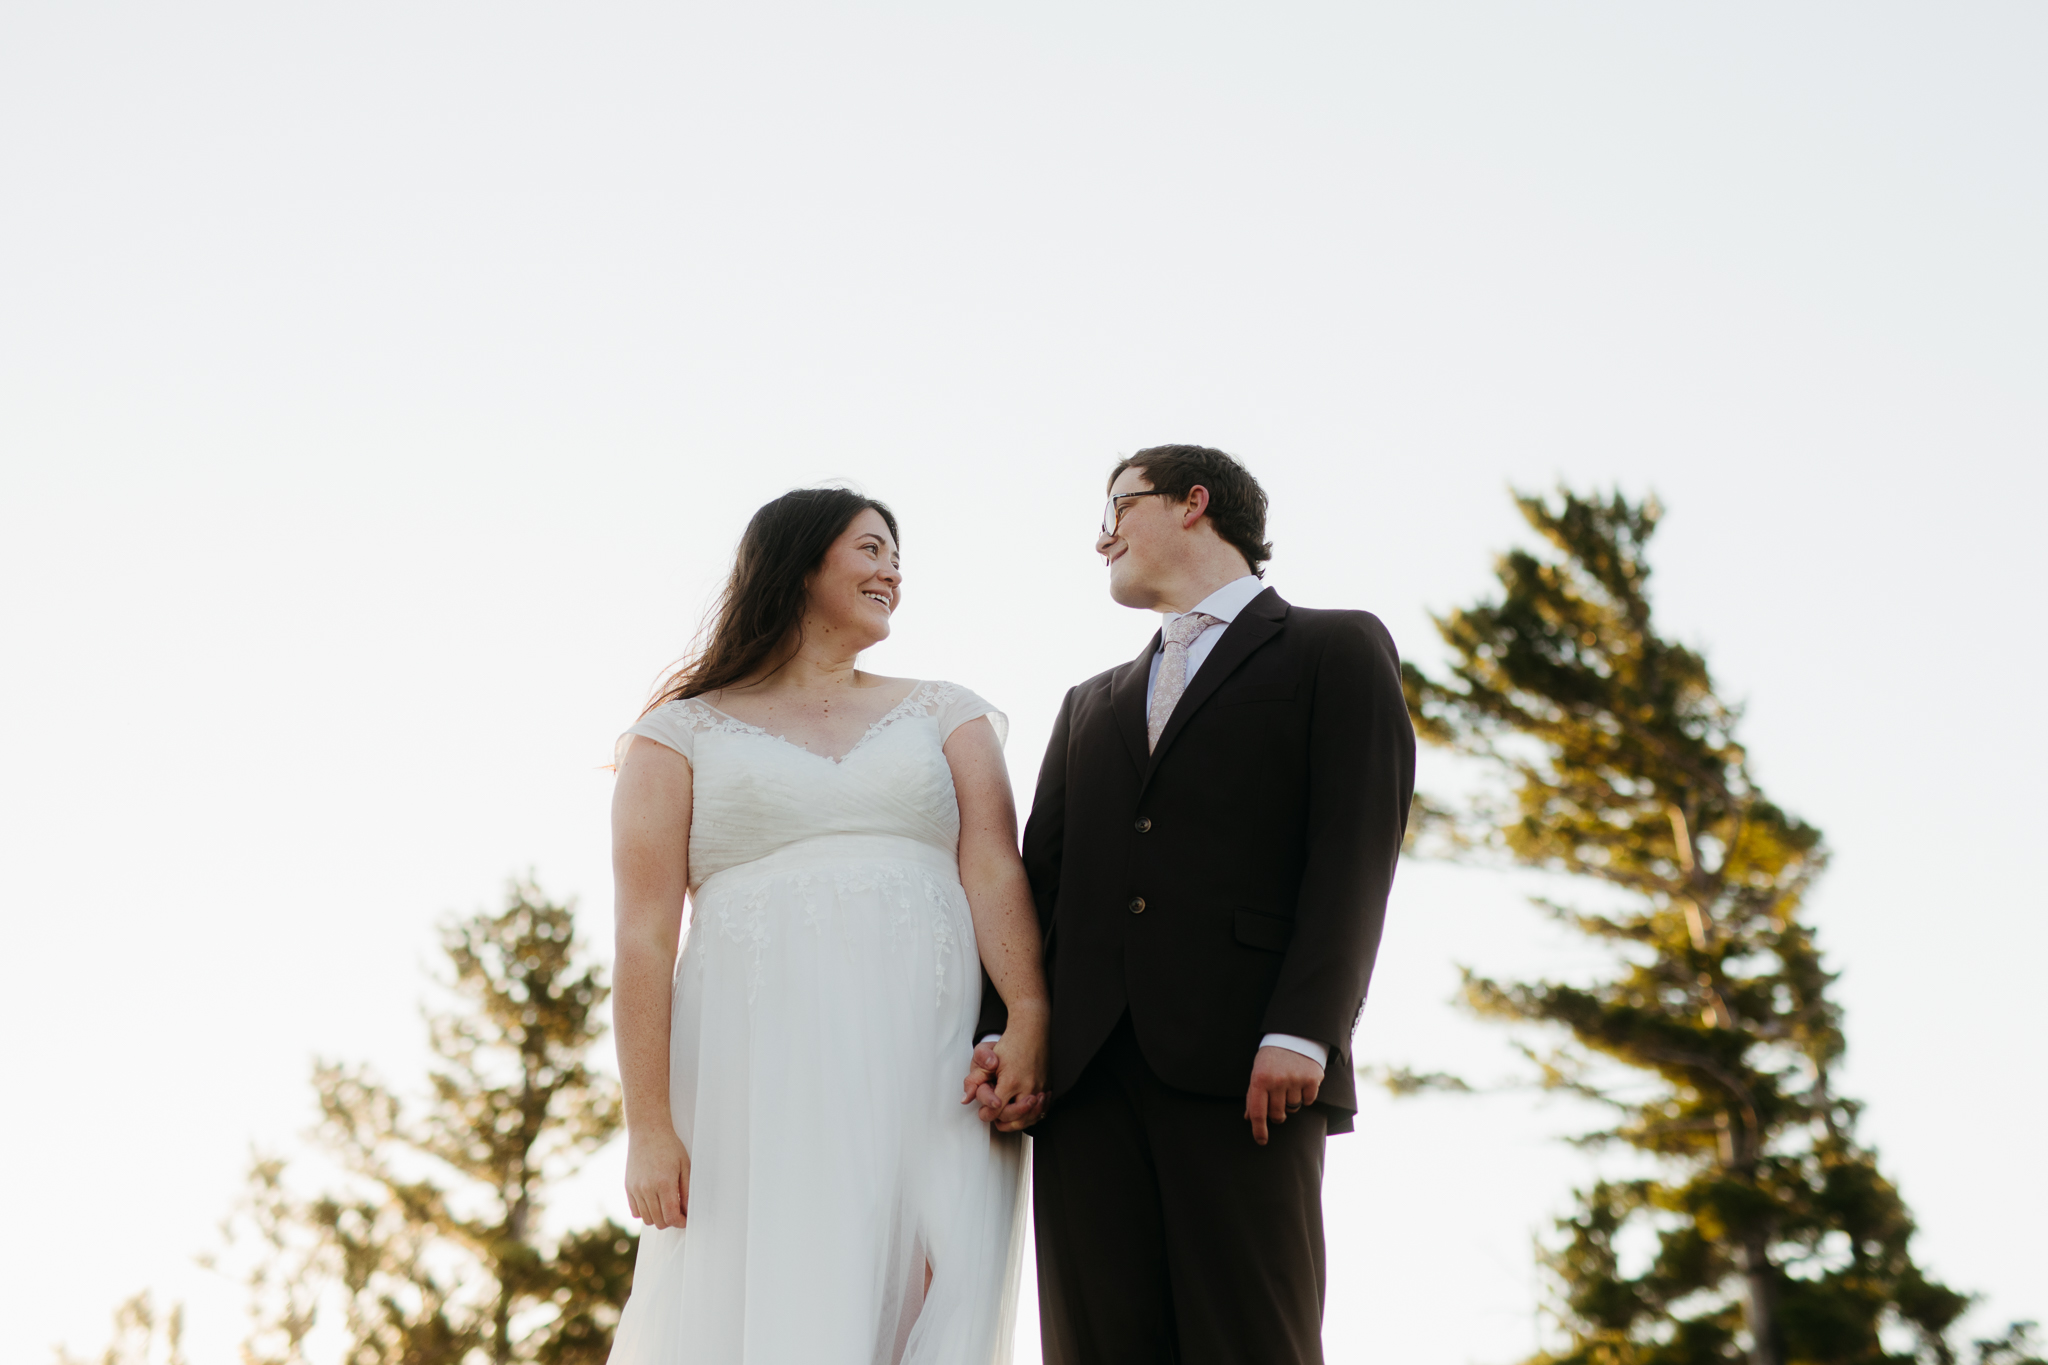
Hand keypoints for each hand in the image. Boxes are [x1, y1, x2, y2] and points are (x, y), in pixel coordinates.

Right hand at [624, 1125, 690, 1228]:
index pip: (671, 1217)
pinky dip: (645, 1212)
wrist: (648, 1131)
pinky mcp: (628, 1188)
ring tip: (666, 1206)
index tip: (685, 1219)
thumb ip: (687, 1192)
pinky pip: (635, 1212)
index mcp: (664, 1183)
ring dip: (658, 1218)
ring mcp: (636, 1189)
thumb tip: (687, 1212)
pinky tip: (654, 1202)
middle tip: (678, 1212)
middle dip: (671, 1221)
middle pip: (659, 1222)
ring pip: (647, 1219)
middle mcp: (647, 1189)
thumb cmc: (670, 1147)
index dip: (681, 1222)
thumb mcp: (685, 1166)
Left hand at [961, 1010, 1050, 1131]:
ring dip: (1016, 1121)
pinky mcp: (1047, 1087)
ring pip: (1029, 1118)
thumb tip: (965, 1099)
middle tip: (994, 1115)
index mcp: (1011, 1081)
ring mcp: (1040, 1088)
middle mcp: (1028, 1086)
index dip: (987, 1114)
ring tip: (1006, 1118)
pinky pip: (1041, 1111)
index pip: (996, 1110)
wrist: (1032, 1031)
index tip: (983, 1112)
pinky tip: (1023, 1113)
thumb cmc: (1011, 1044)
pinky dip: (1032, 1116)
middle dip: (1001, 1120)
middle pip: (1014, 1118)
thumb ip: (974, 1080)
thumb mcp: (987, 1059)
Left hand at [1244, 1045, 1323, 1145]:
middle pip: (1277, 1114)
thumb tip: (1248, 1118)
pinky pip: (1309, 1101)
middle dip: (1277, 1115)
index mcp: (1260, 1079)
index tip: (1261, 1141)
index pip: (1257, 1112)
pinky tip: (1301, 1082)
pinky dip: (1306, 1096)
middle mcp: (1277, 1080)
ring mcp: (1296, 1080)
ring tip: (1289, 1084)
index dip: (1259, 1130)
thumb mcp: (1257, 1071)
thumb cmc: (1272, 1057)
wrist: (1294, 1035)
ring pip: (1294, 1108)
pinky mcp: (1312, 1079)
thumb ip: (1253, 1095)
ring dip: (1291, 1102)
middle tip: (1278, 1104)